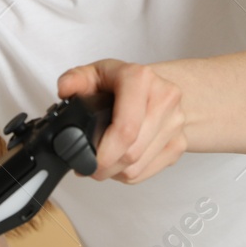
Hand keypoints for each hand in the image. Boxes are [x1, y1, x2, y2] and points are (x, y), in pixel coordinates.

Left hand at [56, 58, 186, 183]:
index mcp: (141, 79)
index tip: (88, 160)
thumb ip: (75, 78)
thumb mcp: (95, 73)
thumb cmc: (121, 83)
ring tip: (102, 161)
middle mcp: (164, 98)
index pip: (126, 129)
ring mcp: (175, 122)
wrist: (156, 87)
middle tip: (87, 165)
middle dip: (104, 166)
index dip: (104, 153)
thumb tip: (65, 88)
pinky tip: (120, 161)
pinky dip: (129, 174)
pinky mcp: (180, 142)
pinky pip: (148, 172)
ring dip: (115, 172)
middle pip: (131, 152)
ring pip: (138, 166)